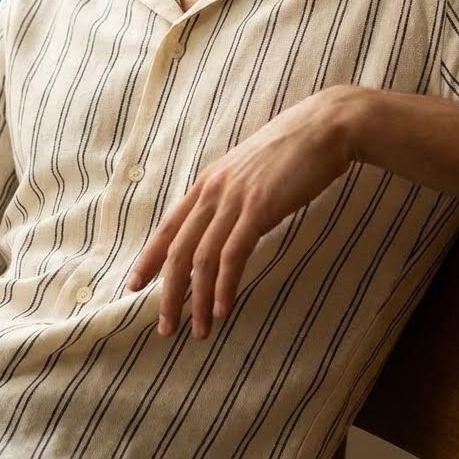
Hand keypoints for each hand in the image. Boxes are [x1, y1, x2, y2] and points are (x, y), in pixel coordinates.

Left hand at [126, 85, 366, 339]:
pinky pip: (233, 254)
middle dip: (168, 292)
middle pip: (178, 250)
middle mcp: (213, 190)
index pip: (168, 227)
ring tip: (198, 331)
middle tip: (165, 328)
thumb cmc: (293, 149)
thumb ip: (232, 193)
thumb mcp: (250, 170)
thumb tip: (226, 220)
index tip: (134, 286)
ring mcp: (235, 198)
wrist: (324, 127)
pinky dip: (224, 286)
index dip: (149, 258)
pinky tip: (222, 309)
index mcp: (208, 182)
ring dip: (197, 300)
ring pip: (202, 258)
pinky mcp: (259, 207)